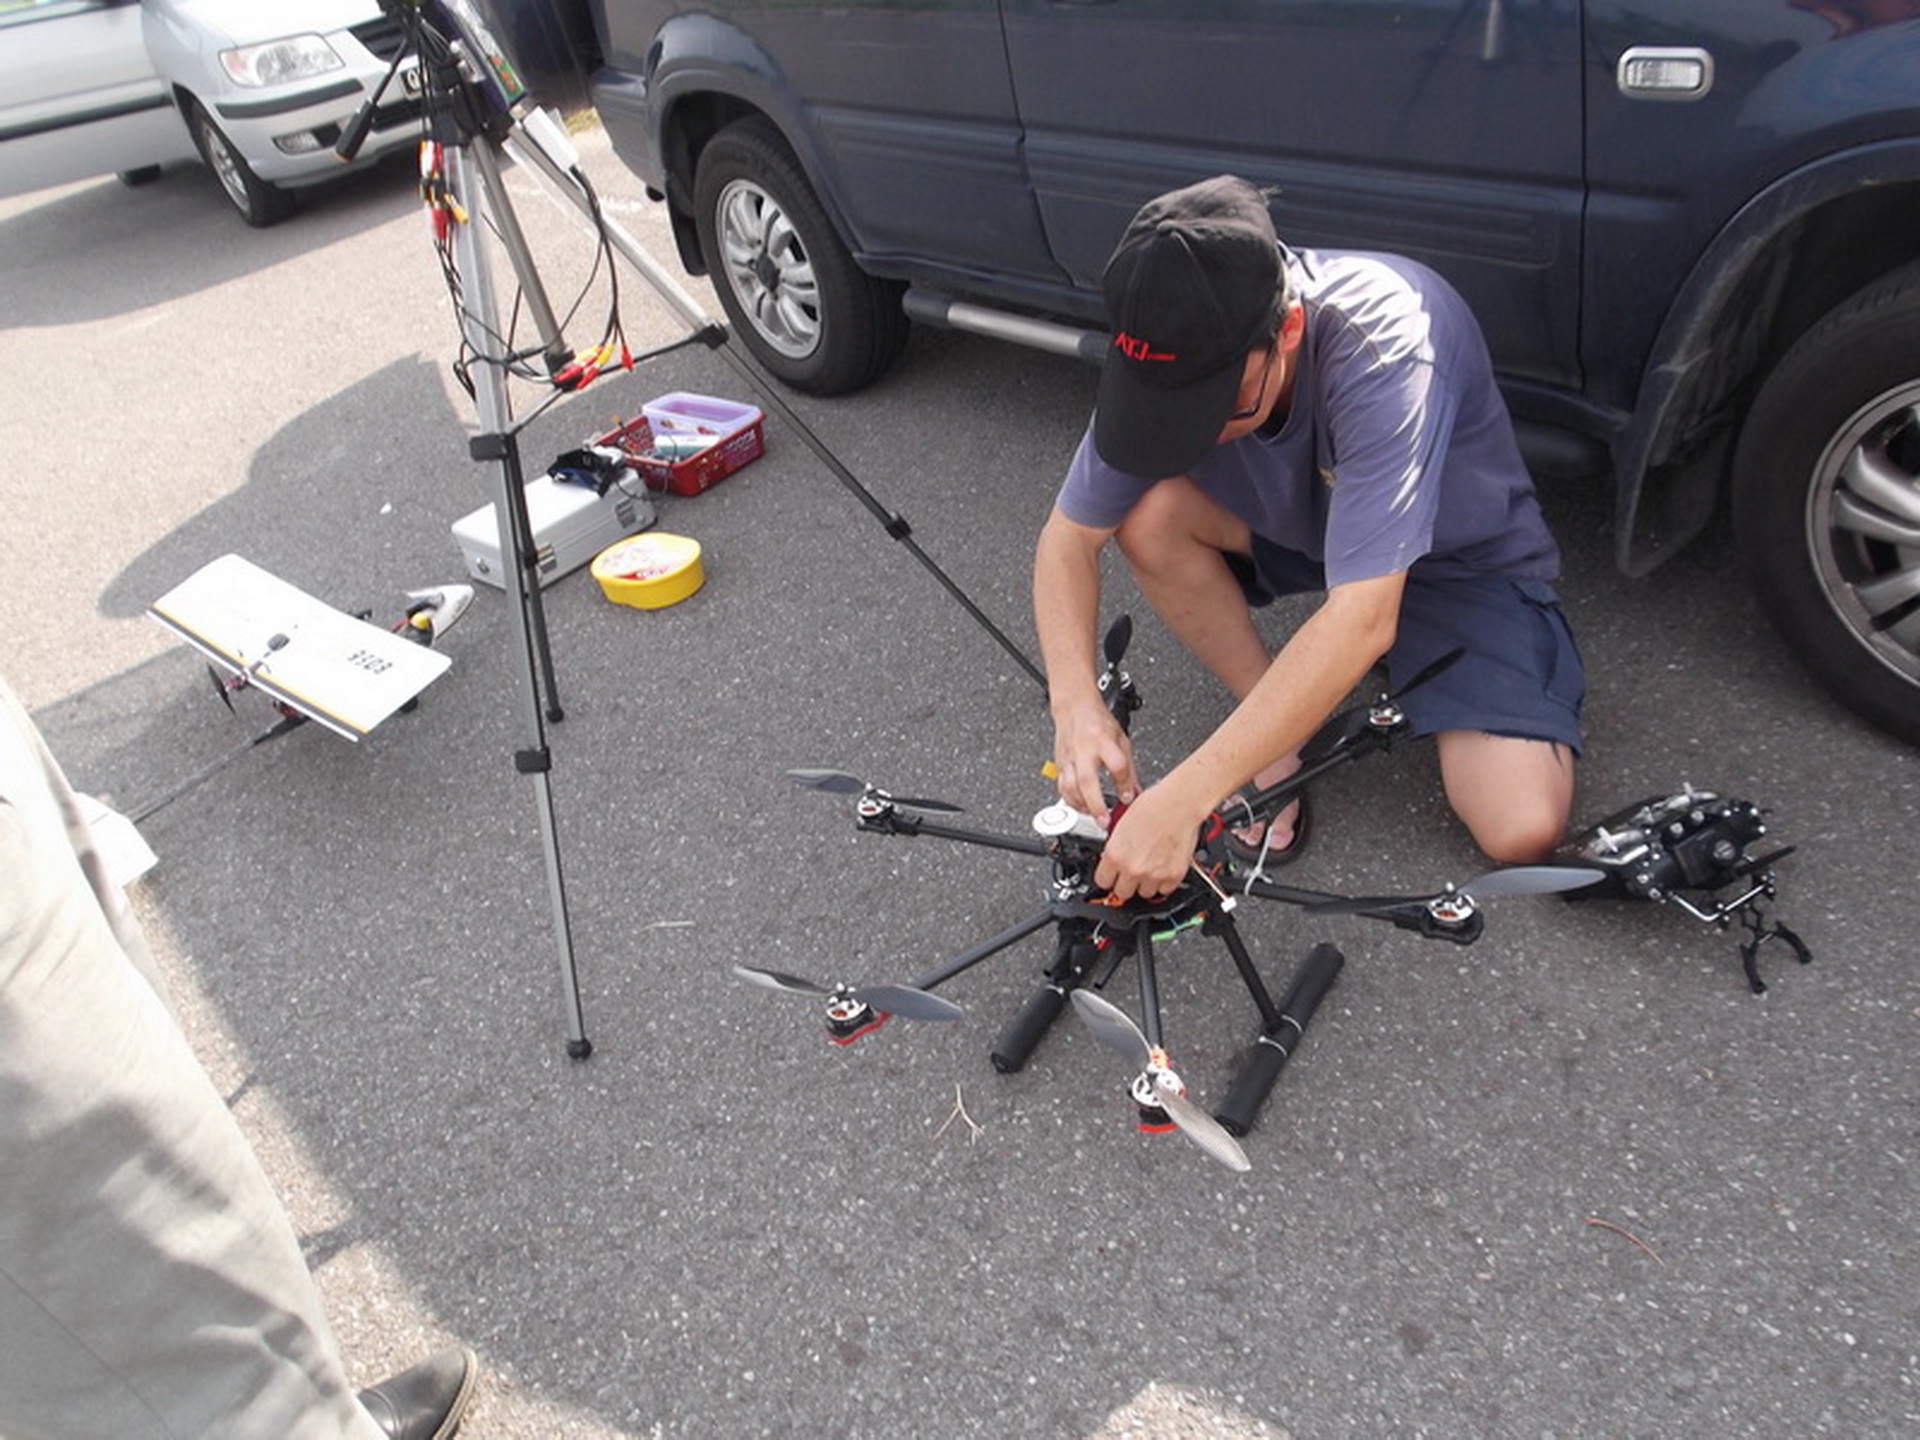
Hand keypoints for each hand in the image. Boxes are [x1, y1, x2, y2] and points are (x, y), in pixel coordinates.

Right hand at [1051, 700, 1138, 825]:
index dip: (1124, 784)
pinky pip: (1062, 787)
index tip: (1128, 798)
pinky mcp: (1060, 764)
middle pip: (1087, 780)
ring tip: (1094, 816)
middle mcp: (1084, 749)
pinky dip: (1070, 801)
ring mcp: (1069, 758)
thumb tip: (1136, 792)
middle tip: (1105, 821)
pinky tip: (1081, 807)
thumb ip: (1129, 769)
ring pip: (1070, 786)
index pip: (1117, 765)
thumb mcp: (1122, 740)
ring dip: (1082, 806)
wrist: (1074, 708)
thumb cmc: (1098, 722)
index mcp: (1103, 740)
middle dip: (1097, 804)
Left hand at [1094, 782, 1210, 902]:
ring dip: (1145, 884)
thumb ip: (1115, 848)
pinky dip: (1163, 883)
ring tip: (1149, 867)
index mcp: (1115, 855)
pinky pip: (1164, 890)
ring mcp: (1154, 875)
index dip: (1108, 877)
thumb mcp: (1121, 825)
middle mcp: (1133, 868)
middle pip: (1121, 892)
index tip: (1112, 875)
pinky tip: (1163, 868)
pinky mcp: (1173, 877)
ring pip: (1144, 894)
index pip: (1102, 882)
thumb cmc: (1153, 806)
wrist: (1179, 805)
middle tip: (1131, 871)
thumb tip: (1112, 859)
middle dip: (1125, 883)